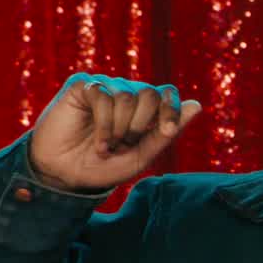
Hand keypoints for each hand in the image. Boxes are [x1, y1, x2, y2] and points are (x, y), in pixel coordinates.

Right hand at [26, 73, 202, 191]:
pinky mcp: (83, 86)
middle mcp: (125, 93)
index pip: (167, 93)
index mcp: (142, 108)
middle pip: (150, 93)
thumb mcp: (140, 156)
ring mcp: (103, 87)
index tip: (169, 131)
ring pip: (127, 96)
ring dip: (119, 129)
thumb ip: (166, 132)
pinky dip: (104, 125)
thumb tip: (197, 105)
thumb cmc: (102, 167)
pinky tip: (98, 142)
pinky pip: (103, 96)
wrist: (65, 176)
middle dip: (141, 125)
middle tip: (125, 143)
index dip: (171, 109)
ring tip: (107, 146)